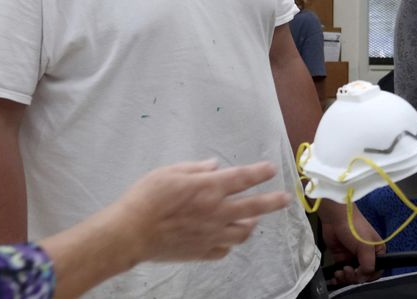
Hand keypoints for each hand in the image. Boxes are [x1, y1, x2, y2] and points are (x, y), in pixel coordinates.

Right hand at [110, 159, 289, 262]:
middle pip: (254, 207)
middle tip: (286, 199)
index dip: (260, 172)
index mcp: (209, 188)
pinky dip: (229, 243)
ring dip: (251, 225)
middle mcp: (216, 211)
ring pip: (243, 233)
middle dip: (274, 202)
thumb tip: (215, 165)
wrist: (129, 233)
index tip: (272, 169)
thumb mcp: (170, 172)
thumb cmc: (146, 197)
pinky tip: (226, 238)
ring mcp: (211, 234)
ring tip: (253, 220)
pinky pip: (224, 250)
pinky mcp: (201, 252)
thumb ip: (196, 168)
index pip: (243, 178)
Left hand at [319, 201, 384, 284]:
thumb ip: (368, 264)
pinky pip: (342, 272)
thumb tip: (364, 276)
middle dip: (354, 277)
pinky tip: (335, 277)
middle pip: (363, 276)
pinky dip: (338, 277)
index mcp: (377, 252)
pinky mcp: (342, 258)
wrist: (335, 218)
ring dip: (345, 278)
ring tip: (340, 272)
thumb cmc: (353, 226)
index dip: (367, 276)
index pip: (376, 272)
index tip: (359, 274)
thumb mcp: (366, 246)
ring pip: (352, 276)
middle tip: (347, 270)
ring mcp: (354, 257)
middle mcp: (366, 256)